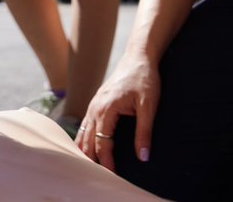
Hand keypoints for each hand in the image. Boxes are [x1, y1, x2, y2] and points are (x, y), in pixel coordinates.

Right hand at [75, 52, 159, 170]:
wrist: (138, 56)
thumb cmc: (144, 79)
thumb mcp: (149, 106)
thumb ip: (144, 132)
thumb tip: (143, 156)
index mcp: (106, 109)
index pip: (102, 142)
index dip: (106, 161)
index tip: (112, 175)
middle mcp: (95, 107)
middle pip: (87, 139)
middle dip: (91, 159)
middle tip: (96, 176)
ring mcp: (94, 103)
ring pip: (83, 131)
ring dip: (83, 149)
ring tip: (85, 167)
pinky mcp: (97, 101)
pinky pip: (85, 123)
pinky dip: (83, 137)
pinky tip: (83, 146)